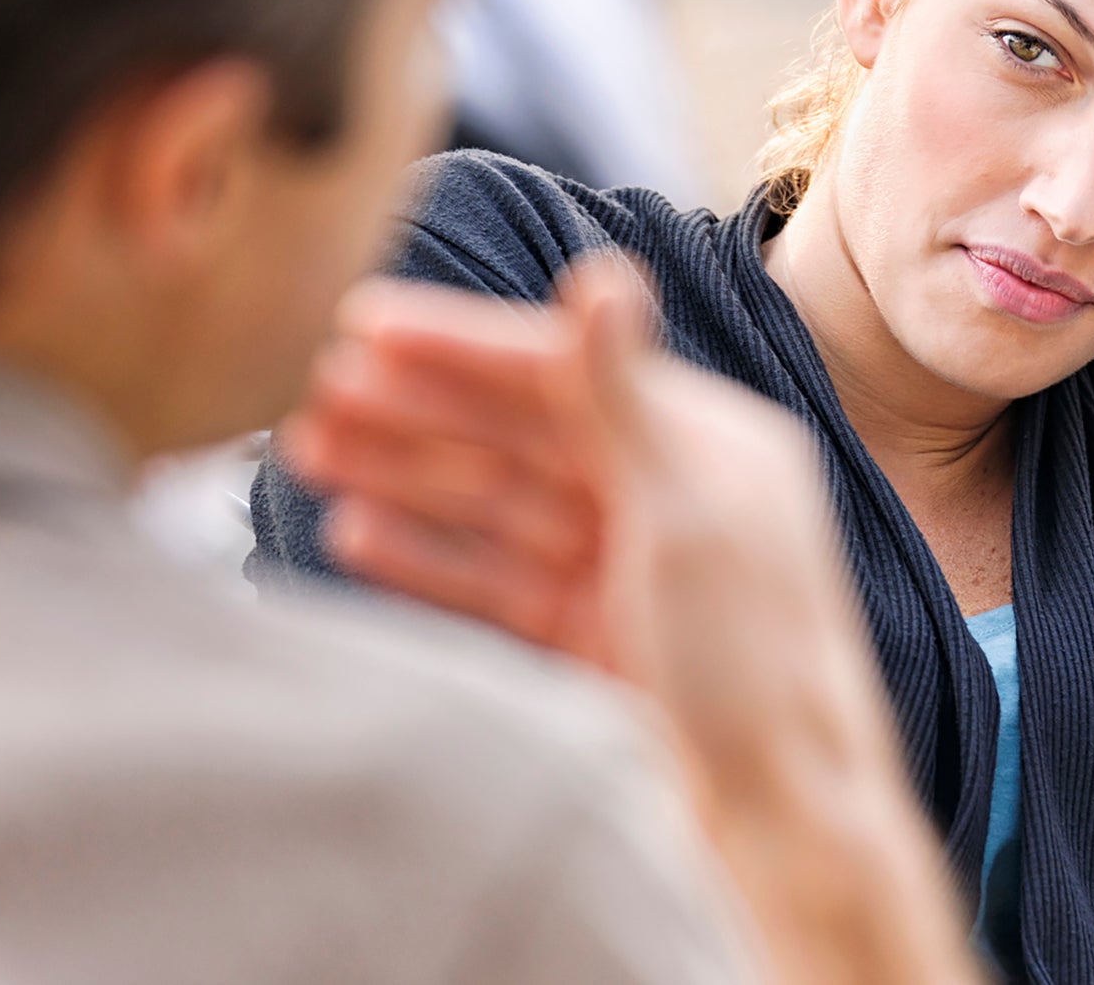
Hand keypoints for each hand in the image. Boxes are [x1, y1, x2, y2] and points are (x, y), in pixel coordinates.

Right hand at [280, 259, 980, 983]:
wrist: (782, 818)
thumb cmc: (757, 660)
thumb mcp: (687, 514)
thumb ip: (624, 397)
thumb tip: (601, 275)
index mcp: (709, 444)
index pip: (566, 372)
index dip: (463, 347)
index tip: (364, 321)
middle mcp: (668, 493)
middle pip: (522, 435)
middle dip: (419, 410)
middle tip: (316, 389)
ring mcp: (627, 567)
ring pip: (498, 504)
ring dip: (407, 474)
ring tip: (311, 448)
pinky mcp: (595, 636)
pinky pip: (496, 580)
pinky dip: (430, 558)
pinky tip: (358, 535)